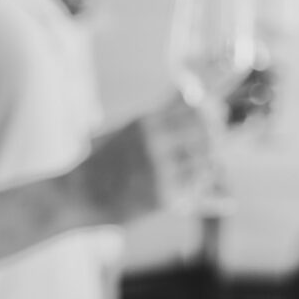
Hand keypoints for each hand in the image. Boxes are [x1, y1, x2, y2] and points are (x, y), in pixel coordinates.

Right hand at [71, 93, 212, 223]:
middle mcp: (156, 142)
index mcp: (146, 122)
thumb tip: (190, 103)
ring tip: (207, 166)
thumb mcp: (127, 130)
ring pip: (206, 161)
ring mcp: (161, 169)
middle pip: (205, 133)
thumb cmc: (104, 162)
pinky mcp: (164, 196)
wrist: (80, 193)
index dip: (211, 113)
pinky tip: (194, 184)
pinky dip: (200, 183)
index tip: (218, 116)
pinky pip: (197, 186)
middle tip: (218, 144)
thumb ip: (157, 120)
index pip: (194, 109)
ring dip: (210, 162)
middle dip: (216, 138)